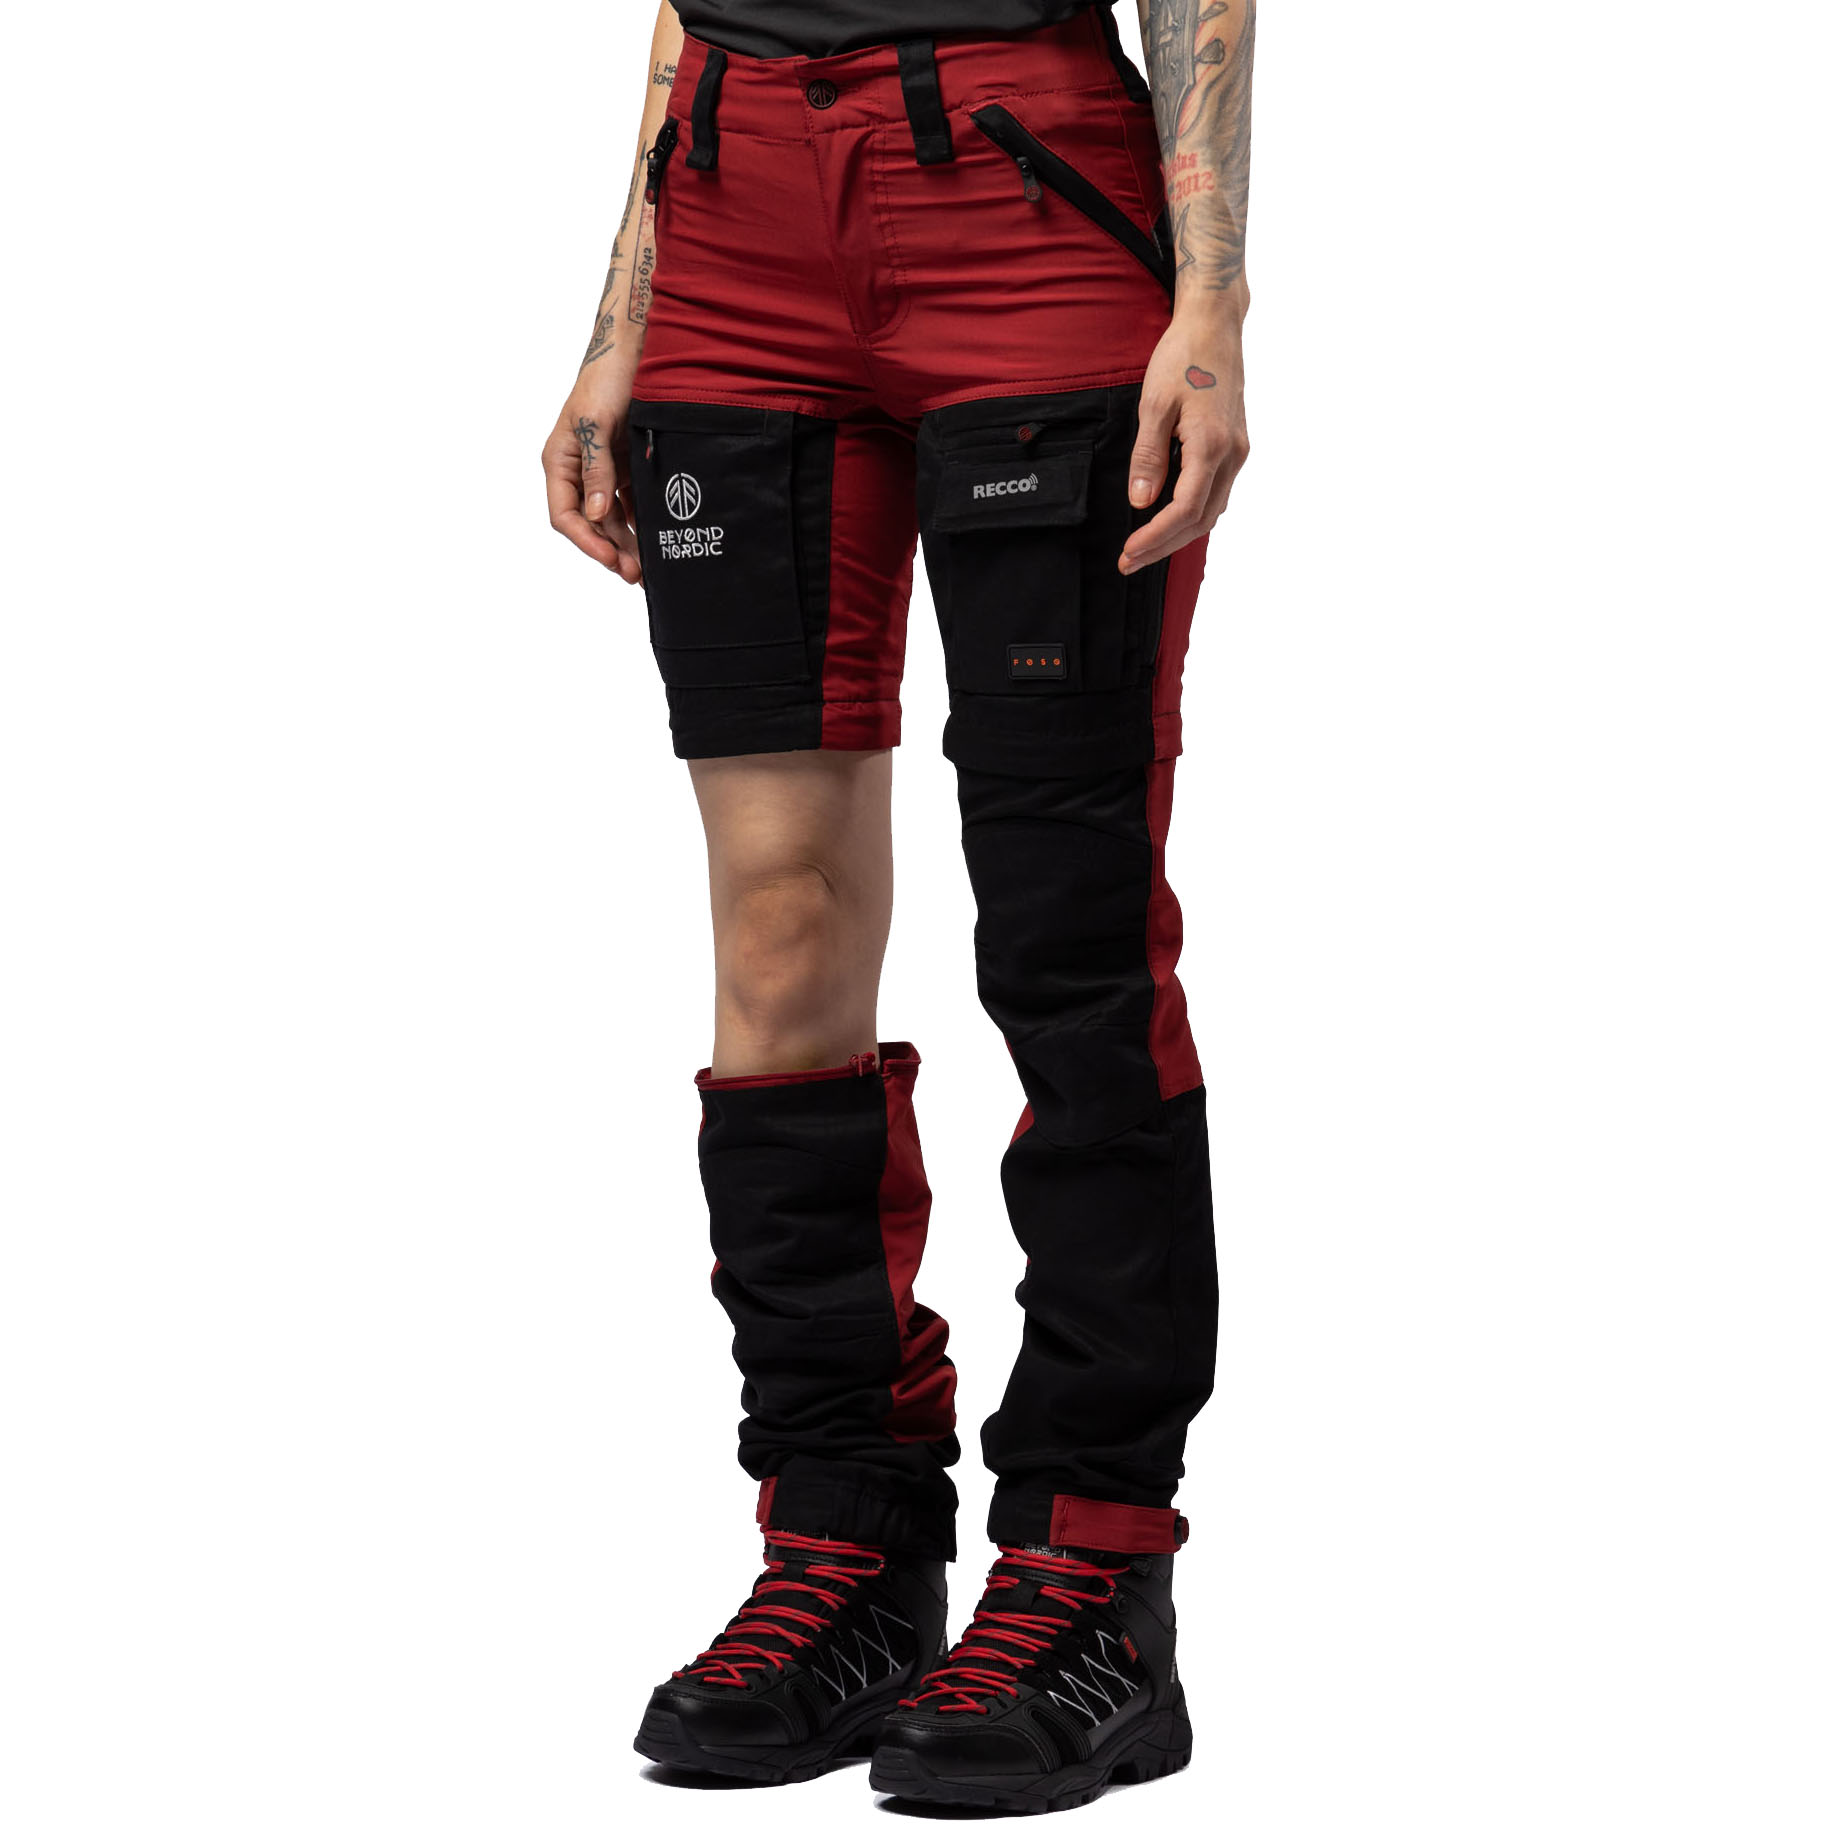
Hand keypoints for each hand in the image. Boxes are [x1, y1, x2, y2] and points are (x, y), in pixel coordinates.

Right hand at [542, 382, 643, 583]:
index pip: (565, 515)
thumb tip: (596, 514)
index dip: (586, 542)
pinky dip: (642, 524)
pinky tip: (657, 541)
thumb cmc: (606, 380)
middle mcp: (578, 471)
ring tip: (648, 569)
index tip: (610, 560)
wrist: (635, 351)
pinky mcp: (627, 468)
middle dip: (611, 550)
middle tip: (635, 574)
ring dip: (628, 544)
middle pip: (591, 524)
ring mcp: (603, 471)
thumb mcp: (597, 424)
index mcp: (560, 461)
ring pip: (613, 519)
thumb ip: (596, 470)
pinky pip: (633, 504)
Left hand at [1121, 306, 1250, 572]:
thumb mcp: (1154, 405)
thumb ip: (1148, 456)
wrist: (1215, 325)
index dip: (1155, 538)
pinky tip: (1168, 521)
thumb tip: (1141, 501)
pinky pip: (1215, 493)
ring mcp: (1237, 451)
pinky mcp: (1235, 445)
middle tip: (1128, 562)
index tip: (1128, 554)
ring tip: (1144, 549)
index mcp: (1211, 444)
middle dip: (1163, 546)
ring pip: (1211, 510)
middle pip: (1200, 519)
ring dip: (1178, 534)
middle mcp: (1232, 453)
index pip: (1185, 509)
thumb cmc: (1183, 357)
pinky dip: (1192, 514)